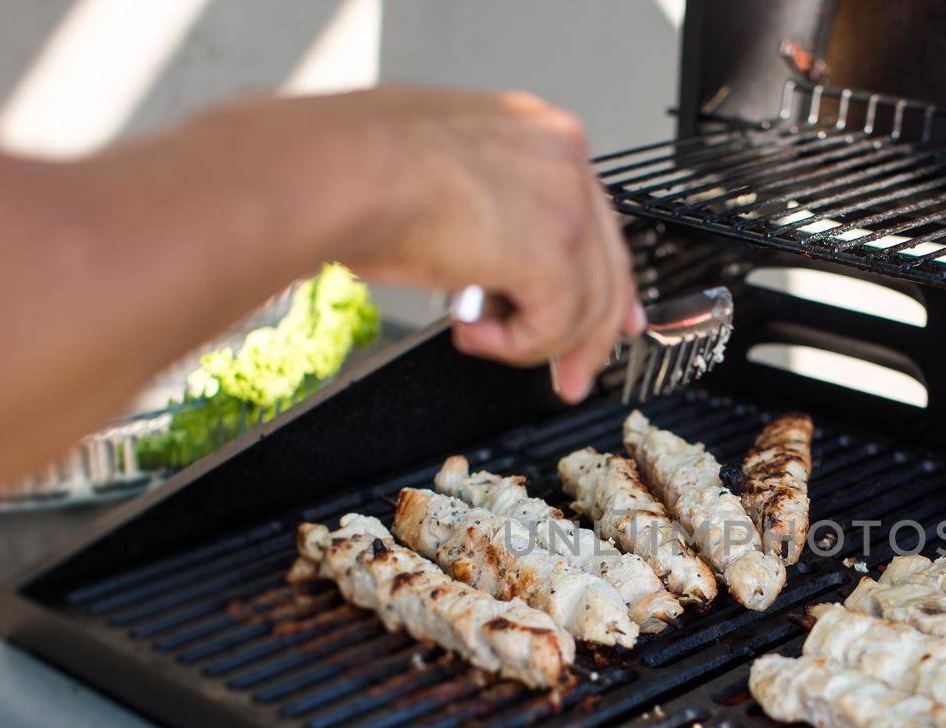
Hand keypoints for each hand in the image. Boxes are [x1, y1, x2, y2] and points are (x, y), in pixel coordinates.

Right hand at [320, 87, 643, 401]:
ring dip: (531, 340)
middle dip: (588, 334)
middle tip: (570, 377)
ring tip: (478, 337)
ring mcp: (567, 202)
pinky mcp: (557, 249)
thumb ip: (490, 214)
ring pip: (586, 303)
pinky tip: (471, 331)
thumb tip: (498, 267)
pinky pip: (558, 324)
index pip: (593, 217)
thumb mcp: (442, 181)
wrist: (338, 172)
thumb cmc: (356, 171)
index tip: (605, 323)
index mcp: (536, 133)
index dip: (600, 279)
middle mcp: (562, 158)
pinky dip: (516, 344)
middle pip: (606, 264)